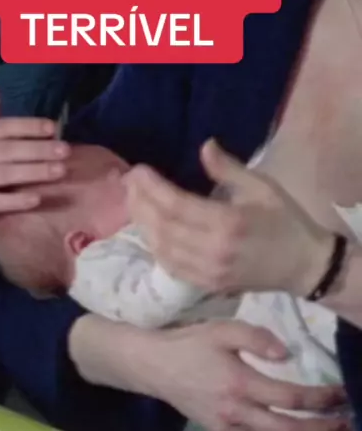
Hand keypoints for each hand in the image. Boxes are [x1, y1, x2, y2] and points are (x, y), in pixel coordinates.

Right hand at [0, 86, 69, 240]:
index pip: (0, 128)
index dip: (26, 126)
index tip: (53, 127)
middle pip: (6, 150)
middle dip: (37, 148)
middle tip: (65, 149)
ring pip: (4, 174)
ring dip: (34, 171)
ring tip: (60, 171)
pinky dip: (15, 200)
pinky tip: (37, 198)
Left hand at [126, 139, 333, 297]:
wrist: (303, 265)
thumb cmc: (284, 220)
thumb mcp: (261, 186)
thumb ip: (228, 168)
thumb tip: (204, 146)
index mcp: (228, 222)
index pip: (176, 205)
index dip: (152, 187)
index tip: (138, 170)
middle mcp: (213, 250)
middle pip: (163, 226)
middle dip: (140, 202)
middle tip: (127, 181)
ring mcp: (209, 271)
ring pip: (162, 248)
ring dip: (142, 224)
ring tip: (132, 200)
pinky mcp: (208, 285)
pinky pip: (171, 266)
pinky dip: (154, 247)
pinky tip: (147, 229)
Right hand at [151, 319, 347, 430]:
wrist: (153, 366)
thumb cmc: (189, 343)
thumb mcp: (222, 329)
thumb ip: (256, 338)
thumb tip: (288, 355)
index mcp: (239, 383)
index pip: (289, 399)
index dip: (319, 399)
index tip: (339, 393)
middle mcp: (236, 412)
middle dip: (320, 428)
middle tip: (344, 422)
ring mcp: (227, 427)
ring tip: (327, 430)